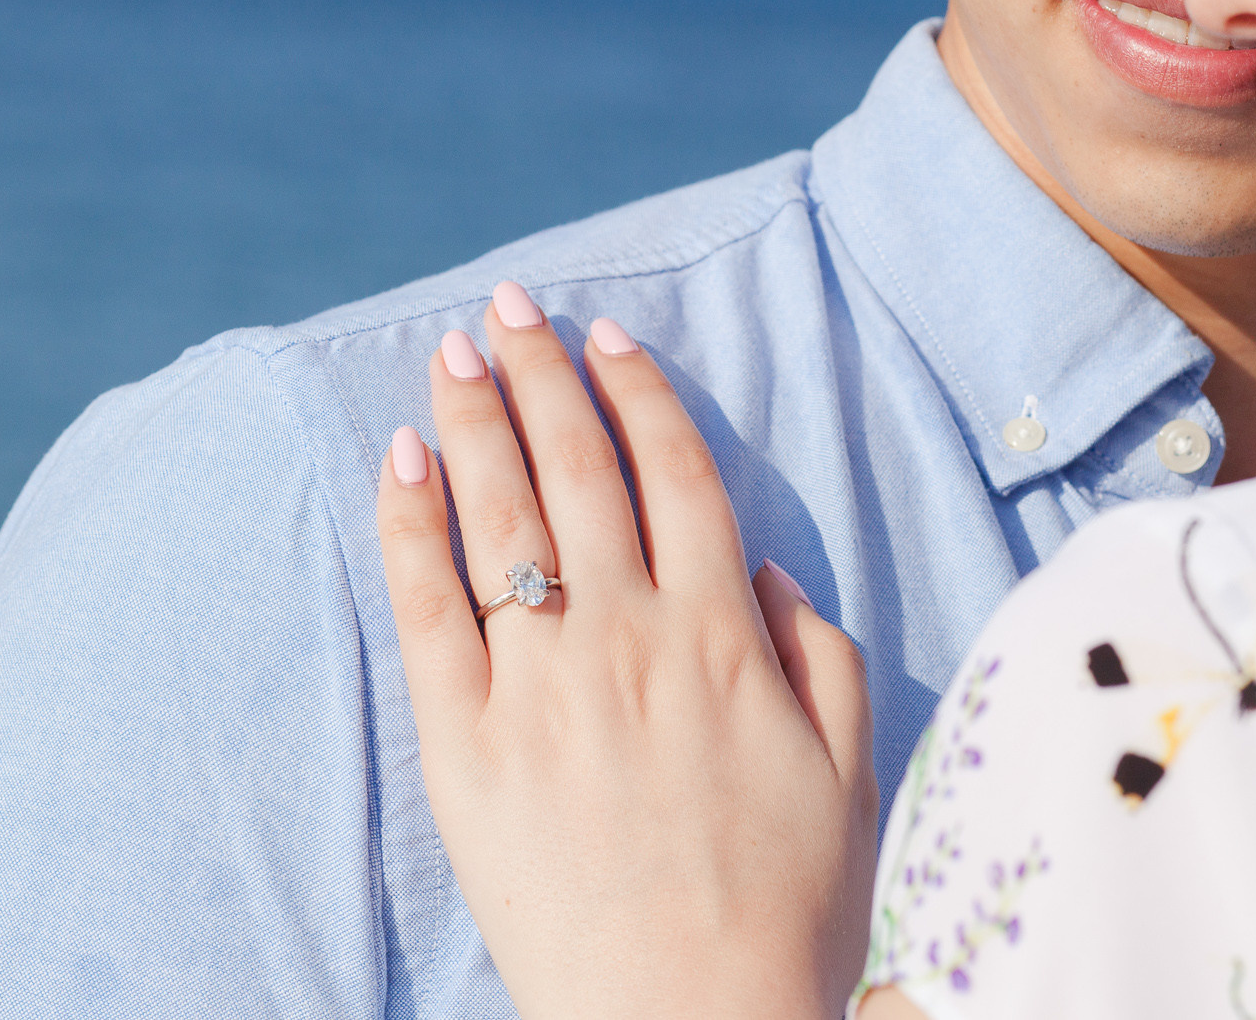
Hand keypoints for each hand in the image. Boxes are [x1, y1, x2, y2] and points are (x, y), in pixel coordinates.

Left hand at [375, 282, 876, 1019]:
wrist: (687, 1019)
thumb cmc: (782, 905)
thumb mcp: (852, 769)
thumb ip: (822, 651)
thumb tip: (767, 567)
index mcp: (725, 634)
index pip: (679, 476)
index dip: (642, 396)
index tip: (612, 339)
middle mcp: (631, 634)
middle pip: (579, 469)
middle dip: (543, 374)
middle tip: (513, 307)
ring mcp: (543, 683)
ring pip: (503, 513)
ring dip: (477, 418)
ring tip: (453, 350)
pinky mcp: (467, 741)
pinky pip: (431, 608)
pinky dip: (414, 523)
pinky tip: (403, 460)